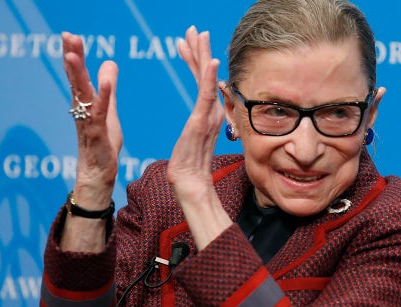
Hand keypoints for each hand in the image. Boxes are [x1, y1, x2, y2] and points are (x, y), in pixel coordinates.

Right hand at [62, 32, 122, 209]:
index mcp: (85, 103)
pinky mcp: (97, 134)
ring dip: (77, 75)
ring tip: (72, 55)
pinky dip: (103, 98)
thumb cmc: (102, 144)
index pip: (77, 75)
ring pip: (81, 95)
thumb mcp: (109, 110)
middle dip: (72, 57)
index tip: (69, 35)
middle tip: (67, 36)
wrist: (98, 175)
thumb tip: (110, 62)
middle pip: (75, 80)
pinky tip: (107, 83)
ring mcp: (87, 122)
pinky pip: (100, 114)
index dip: (74, 55)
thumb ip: (108, 88)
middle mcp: (82, 110)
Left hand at [167, 26, 232, 249]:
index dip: (195, 60)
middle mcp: (212, 111)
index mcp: (208, 113)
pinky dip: (209, 78)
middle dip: (199, 50)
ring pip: (206, 79)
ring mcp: (208, 115)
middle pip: (205, 75)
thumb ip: (197, 126)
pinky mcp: (202, 122)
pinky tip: (210, 62)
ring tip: (198, 34)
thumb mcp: (191, 140)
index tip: (188, 41)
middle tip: (194, 29)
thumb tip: (199, 119)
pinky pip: (207, 96)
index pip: (201, 81)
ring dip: (202, 55)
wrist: (189, 184)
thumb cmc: (188, 166)